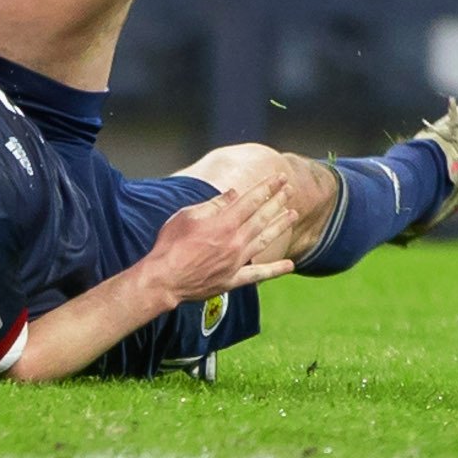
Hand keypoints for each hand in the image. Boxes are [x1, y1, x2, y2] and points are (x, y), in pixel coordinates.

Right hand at [144, 171, 300, 301]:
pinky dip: (275, 270)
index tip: (280, 178)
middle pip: (262, 218)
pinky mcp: (232, 279)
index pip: (252, 200)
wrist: (164, 279)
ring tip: (293, 215)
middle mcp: (235, 241)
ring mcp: (236, 261)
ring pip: (264, 240)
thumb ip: (214, 204)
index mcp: (224, 223)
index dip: (268, 187)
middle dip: (278, 201)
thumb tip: (234, 194)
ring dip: (280, 226)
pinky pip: (258, 274)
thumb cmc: (171, 244)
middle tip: (290, 190)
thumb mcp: (187, 215)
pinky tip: (290, 265)